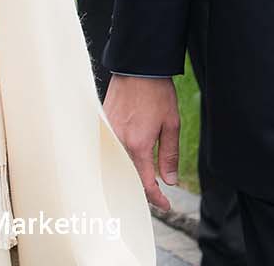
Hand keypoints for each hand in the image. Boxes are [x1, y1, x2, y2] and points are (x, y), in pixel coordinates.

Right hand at [103, 74, 181, 209]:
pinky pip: (109, 152)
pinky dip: (118, 162)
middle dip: (141, 191)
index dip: (156, 197)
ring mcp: (108, 134)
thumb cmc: (157, 94)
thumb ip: (169, 155)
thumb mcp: (171, 125)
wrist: (138, 68)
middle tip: (156, 196)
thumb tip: (169, 180)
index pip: (145, 182)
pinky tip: (126, 164)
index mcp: (138, 145)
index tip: (165, 204)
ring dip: (129, 178)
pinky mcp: (102, 126)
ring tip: (142, 183)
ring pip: (117, 167)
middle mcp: (119, 142)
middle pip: (128, 178)